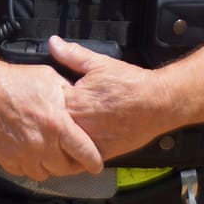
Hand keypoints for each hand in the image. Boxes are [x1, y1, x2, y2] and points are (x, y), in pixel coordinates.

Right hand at [0, 54, 104, 180]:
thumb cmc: (15, 80)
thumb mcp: (50, 79)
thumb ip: (69, 95)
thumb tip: (83, 103)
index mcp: (57, 124)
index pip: (85, 153)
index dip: (93, 161)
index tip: (95, 164)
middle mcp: (41, 143)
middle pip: (64, 168)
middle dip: (71, 164)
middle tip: (70, 157)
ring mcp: (22, 154)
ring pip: (44, 173)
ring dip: (48, 166)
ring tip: (48, 154)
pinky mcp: (5, 158)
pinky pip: (22, 171)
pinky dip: (28, 165)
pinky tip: (29, 153)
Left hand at [48, 37, 173, 161]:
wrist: (157, 102)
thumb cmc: (131, 84)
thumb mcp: (99, 63)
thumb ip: (72, 55)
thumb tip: (53, 43)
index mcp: (73, 100)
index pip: (47, 104)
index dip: (45, 102)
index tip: (45, 101)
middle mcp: (79, 123)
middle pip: (53, 127)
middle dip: (51, 124)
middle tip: (49, 121)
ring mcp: (90, 140)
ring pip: (64, 146)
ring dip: (61, 142)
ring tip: (59, 138)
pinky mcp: (102, 153)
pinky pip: (81, 160)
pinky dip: (76, 156)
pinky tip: (76, 149)